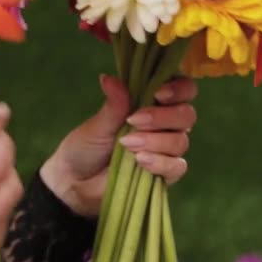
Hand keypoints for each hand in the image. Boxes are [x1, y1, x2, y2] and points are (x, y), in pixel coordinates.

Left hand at [41, 75, 196, 216]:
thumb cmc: (86, 148)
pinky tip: (140, 162)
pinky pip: (177, 167)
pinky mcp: (165, 174)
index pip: (183, 90)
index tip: (158, 93)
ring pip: (181, 141)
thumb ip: (113, 104)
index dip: (178, 89)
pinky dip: (160, 162)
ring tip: (127, 145)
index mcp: (152, 104)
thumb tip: (109, 78)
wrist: (75, 182)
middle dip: (162, 116)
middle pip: (187, 115)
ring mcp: (166, 151)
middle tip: (133, 121)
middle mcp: (164, 125)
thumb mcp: (98, 125)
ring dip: (155, 141)